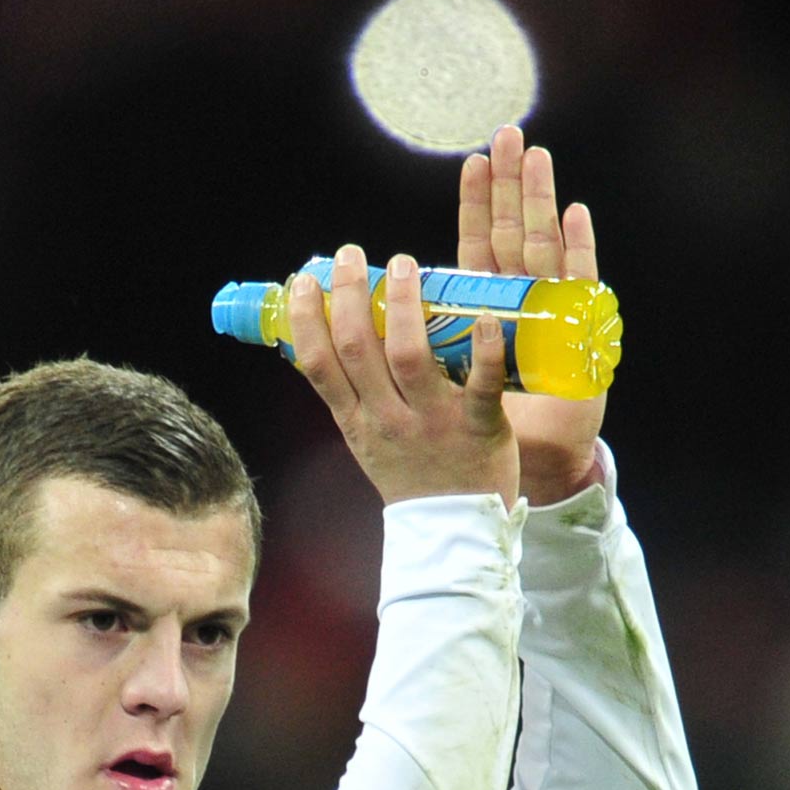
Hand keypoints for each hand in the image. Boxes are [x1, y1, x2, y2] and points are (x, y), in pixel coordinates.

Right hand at [288, 243, 518, 511]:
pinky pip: (481, 385)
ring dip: (404, 307)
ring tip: (403, 265)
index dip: (307, 320)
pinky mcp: (479, 427)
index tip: (305, 282)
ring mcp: (433, 423)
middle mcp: (388, 420)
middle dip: (350, 297)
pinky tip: (483, 314)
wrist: (454, 534)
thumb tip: (326, 345)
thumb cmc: (413, 479)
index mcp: (357, 422)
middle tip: (351, 255)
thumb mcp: (367, 441)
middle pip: (358, 350)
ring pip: (409, 357)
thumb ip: (352, 396)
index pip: (319, 365)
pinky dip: (483, 349)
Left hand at [460, 124, 606, 503]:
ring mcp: (548, 322)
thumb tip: (361, 330)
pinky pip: (575, 292)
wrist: (511, 486)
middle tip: (507, 134)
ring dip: (536, 201)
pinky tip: (575, 213)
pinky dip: (576, 251)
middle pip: (511, 235)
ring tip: (534, 154)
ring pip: (541, 250)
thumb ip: (422, 353)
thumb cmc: (475, 442)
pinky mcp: (576, 343)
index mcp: (488, 316)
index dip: (478, 206)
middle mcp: (519, 311)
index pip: (482, 247)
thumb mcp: (444, 389)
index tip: (473, 161)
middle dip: (508, 186)